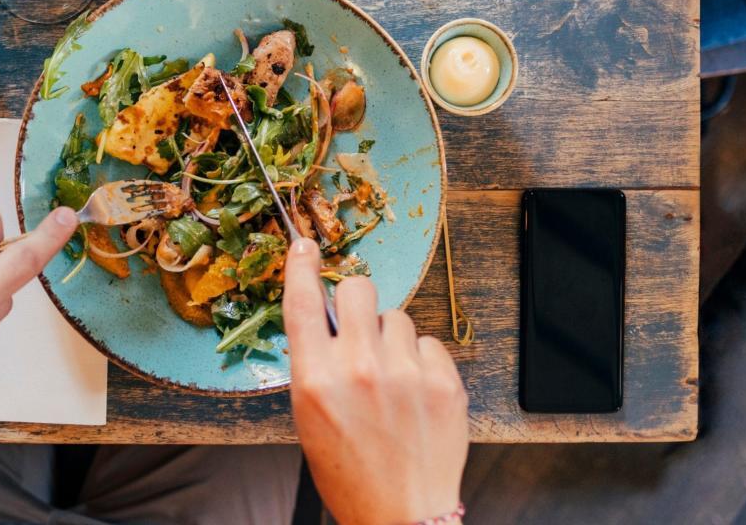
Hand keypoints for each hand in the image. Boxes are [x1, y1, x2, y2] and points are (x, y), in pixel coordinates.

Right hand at [284, 239, 468, 524]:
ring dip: (391, 338)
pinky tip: (415, 392)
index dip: (302, 266)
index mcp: (315, 379)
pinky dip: (422, 360)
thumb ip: (315, 364)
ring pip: (397, 316)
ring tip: (391, 378)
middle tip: (358, 326)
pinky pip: (429, 343)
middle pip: (357, 289)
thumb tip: (328, 319)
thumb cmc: (350, 473)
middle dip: (356, 300)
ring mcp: (405, 373)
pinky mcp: (443, 382)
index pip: (303, 301)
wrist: (401, 515)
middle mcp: (359, 369)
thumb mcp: (310, 418)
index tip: (305, 246)